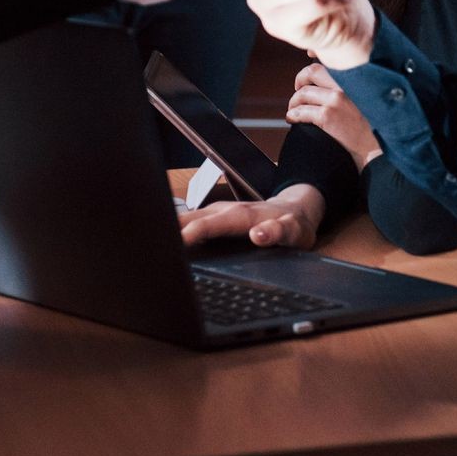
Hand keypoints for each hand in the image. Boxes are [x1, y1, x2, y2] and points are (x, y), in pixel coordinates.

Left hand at [179, 185, 324, 249]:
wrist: (299, 213)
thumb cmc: (259, 223)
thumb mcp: (228, 225)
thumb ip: (202, 233)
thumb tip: (170, 242)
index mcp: (222, 216)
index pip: (192, 221)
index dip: (175, 229)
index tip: (157, 237)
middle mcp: (240, 213)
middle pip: (214, 219)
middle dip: (195, 227)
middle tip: (177, 239)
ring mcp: (264, 217)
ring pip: (244, 218)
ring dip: (225, 224)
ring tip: (210, 233)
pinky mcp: (289, 226)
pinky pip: (280, 228)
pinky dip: (270, 231)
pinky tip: (260, 236)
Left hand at [287, 63, 381, 169]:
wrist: (377, 145)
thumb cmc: (373, 124)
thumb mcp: (367, 97)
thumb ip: (351, 86)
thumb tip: (330, 80)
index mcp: (354, 78)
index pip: (328, 61)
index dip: (313, 58)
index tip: (307, 68)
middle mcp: (344, 84)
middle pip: (311, 72)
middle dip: (300, 81)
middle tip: (298, 90)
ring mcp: (335, 100)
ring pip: (303, 93)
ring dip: (294, 102)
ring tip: (294, 109)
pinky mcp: (328, 116)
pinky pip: (302, 112)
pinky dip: (293, 115)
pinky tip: (292, 119)